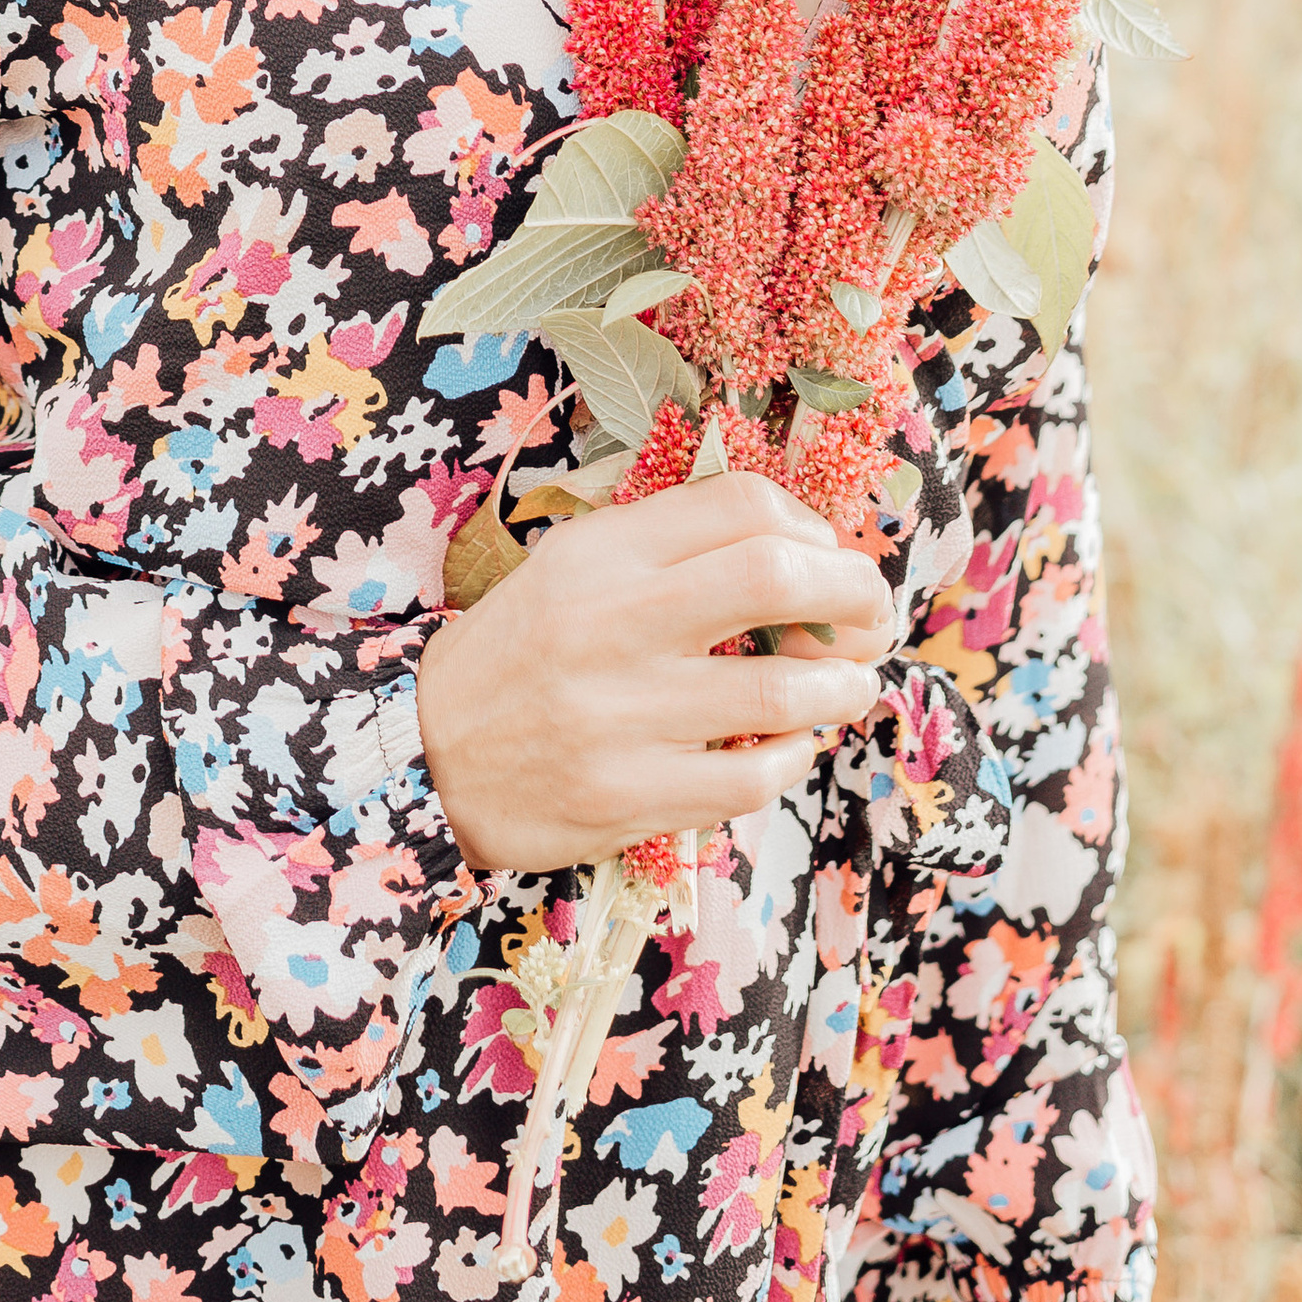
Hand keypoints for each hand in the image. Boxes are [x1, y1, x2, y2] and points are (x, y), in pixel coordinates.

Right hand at [415, 470, 895, 872]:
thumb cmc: (520, 652)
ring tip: (848, 686)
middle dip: (856, 594)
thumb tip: (803, 548)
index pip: (739, 503)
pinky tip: (792, 745)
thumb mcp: (573, 566)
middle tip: (873, 616)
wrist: (428, 757)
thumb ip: (670, 547)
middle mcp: (611, 624)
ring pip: (784, 689)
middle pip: (778, 579)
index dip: (811, 527)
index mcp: (598, 553)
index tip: (825, 559)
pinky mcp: (627, 798)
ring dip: (843, 687)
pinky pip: (752, 777)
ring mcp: (620, 716)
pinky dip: (794, 757)